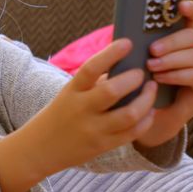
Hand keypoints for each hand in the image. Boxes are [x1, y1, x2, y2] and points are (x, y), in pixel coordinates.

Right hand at [0, 39, 157, 191]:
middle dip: (133, 79)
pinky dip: (145, 120)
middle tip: (143, 72)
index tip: (127, 43)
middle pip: (112, 91)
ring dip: (146, 100)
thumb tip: (125, 63)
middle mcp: (81, 109)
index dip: (111, 54)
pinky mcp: (103, 146)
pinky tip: (150, 111)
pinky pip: (131, 133)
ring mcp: (93, 129)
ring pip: (128, 114)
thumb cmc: (61, 113)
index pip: (91, 68)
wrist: (40, 148)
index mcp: (72, 90)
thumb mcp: (70, 93)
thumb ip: (94, 81)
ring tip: (151, 89)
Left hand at [134, 0, 192, 146]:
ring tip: (152, 67)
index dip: (191, 9)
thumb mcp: (139, 59)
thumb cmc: (143, 82)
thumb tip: (130, 27)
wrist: (149, 114)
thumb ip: (141, 43)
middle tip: (152, 50)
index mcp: (183, 38)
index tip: (181, 4)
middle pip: (192, 36)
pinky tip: (161, 78)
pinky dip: (177, 75)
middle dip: (172, 41)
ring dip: (172, 60)